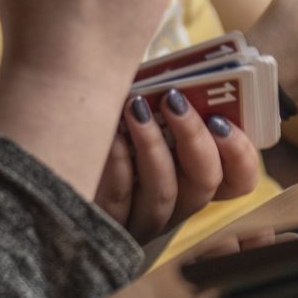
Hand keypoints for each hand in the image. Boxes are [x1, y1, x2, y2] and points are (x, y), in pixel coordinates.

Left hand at [95, 87, 262, 242]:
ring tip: (135, 107)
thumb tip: (179, 71)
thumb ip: (170, 93)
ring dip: (153, 146)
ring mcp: (140, 221)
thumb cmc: (110, 115)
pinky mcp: (104, 226)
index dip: (240, 154)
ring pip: (162, 196)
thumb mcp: (145, 104)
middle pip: (203, 185)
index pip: (239, 180)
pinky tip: (109, 133)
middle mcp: (175, 206)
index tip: (220, 119)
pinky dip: (117, 163)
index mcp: (195, 178)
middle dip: (194, 139)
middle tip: (174, 100)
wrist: (58, 138)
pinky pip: (118, 200)